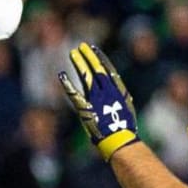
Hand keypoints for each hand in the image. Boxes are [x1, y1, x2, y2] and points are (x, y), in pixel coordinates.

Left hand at [59, 42, 138, 160]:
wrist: (120, 141)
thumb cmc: (124, 129)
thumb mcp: (126, 109)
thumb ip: (121, 98)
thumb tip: (118, 91)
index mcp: (119, 92)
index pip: (109, 70)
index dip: (101, 58)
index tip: (94, 49)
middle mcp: (107, 92)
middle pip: (96, 69)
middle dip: (89, 56)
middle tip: (82, 46)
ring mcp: (96, 99)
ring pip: (86, 76)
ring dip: (79, 63)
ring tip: (73, 53)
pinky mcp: (85, 109)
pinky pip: (74, 94)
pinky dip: (67, 84)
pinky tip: (61, 75)